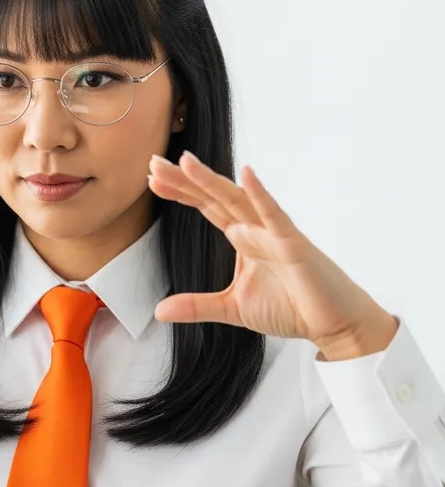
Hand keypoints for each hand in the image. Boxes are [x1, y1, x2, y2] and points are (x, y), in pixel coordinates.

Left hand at [147, 150, 397, 357]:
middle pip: (214, 197)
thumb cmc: (292, 307)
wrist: (334, 324)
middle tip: (154, 162)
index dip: (180, 192)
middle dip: (184, 180)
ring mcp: (274, 233)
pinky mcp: (294, 245)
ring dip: (211, 181)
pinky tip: (246, 175)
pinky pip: (275, 217)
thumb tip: (159, 311)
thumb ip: (196, 306)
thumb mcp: (232, 308)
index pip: (205, 207)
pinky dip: (261, 195)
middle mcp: (255, 229)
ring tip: (185, 162)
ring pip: (238, 200)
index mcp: (242, 238)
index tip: (153, 180)